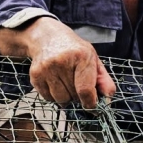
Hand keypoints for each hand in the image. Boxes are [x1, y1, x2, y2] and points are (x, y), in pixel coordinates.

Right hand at [0, 17, 116, 108]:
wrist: (47, 37)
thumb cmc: (74, 50)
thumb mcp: (93, 59)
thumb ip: (104, 80)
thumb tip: (107, 101)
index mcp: (82, 56)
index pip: (85, 90)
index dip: (90, 103)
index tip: (91, 105)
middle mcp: (62, 61)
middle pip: (73, 96)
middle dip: (78, 96)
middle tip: (76, 84)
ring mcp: (47, 68)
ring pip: (60, 100)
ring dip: (65, 97)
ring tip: (65, 82)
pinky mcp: (35, 75)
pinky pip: (47, 98)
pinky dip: (53, 95)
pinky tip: (55, 82)